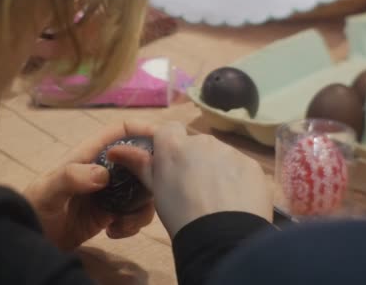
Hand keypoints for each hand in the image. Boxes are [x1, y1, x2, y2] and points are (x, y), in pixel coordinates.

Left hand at [24, 122, 155, 250]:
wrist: (29, 240)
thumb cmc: (34, 208)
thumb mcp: (47, 192)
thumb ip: (71, 178)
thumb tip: (103, 175)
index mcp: (89, 154)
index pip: (120, 131)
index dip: (143, 129)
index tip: (164, 143)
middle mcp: (103, 169)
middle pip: (140, 160)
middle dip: (152, 174)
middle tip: (153, 192)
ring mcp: (109, 192)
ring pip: (143, 189)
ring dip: (143, 206)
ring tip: (123, 222)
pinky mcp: (111, 213)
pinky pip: (135, 213)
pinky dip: (133, 223)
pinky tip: (114, 232)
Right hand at [108, 122, 272, 237]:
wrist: (221, 236)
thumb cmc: (180, 213)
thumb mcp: (156, 189)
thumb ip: (139, 163)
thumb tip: (115, 149)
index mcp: (174, 145)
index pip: (169, 128)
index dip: (168, 143)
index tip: (169, 163)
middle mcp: (202, 141)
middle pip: (195, 144)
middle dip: (193, 160)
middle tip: (192, 189)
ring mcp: (229, 151)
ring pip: (219, 155)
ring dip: (215, 169)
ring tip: (215, 199)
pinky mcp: (251, 165)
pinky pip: (239, 167)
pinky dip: (235, 180)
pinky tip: (233, 201)